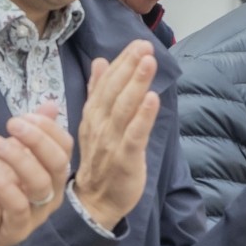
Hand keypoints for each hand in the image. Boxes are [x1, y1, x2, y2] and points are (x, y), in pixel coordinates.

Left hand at [0, 105, 72, 245]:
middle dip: (37, 140)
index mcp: (51, 174)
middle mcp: (50, 194)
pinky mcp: (17, 231)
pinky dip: (5, 188)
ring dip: (19, 160)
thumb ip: (32, 134)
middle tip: (12, 124)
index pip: (64, 147)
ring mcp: (35, 214)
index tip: (25, 116)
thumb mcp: (11, 159)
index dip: (49, 129)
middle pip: (57, 164)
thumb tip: (52, 105)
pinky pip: (18, 208)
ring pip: (40, 184)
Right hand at [72, 44, 160, 229]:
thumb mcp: (93, 123)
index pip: (106, 84)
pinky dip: (143, 116)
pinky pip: (134, 135)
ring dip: (137, 83)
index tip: (136, 43)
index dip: (121, 63)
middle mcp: (99, 125)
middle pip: (114, 91)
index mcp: (93, 115)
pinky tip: (153, 98)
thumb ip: (97, 92)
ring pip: (124, 109)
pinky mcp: (125, 158)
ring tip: (149, 62)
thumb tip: (100, 62)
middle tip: (144, 45)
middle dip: (129, 67)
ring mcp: (111, 142)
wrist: (95, 202)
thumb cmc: (100, 159)